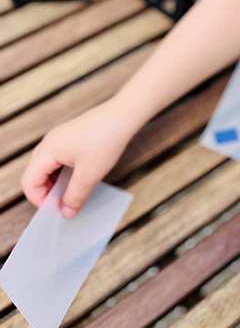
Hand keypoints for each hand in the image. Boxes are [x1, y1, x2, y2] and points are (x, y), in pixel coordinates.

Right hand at [21, 99, 134, 217]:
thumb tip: (66, 212)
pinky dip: (64, 171)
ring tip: (75, 191)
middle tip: (67, 202)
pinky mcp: (70, 136)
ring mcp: (59, 137)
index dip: (41, 200)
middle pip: (35, 174)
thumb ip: (75, 196)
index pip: (29, 182)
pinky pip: (58, 158)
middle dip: (48, 192)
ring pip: (47, 166)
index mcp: (47, 150)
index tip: (60, 208)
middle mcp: (49, 142)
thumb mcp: (89, 175)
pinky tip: (81, 176)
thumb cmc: (106, 141)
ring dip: (57, 182)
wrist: (123, 115)